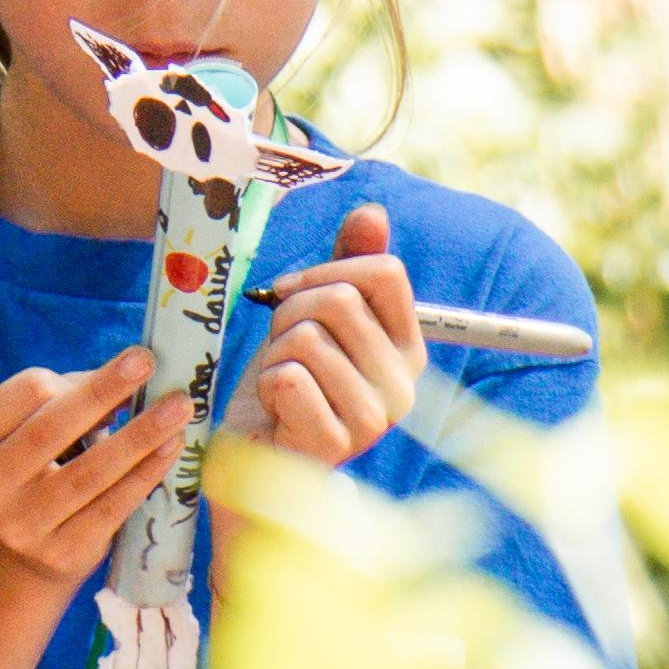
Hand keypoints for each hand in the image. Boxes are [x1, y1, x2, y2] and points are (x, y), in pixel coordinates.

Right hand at [0, 350, 192, 595]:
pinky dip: (144, 474)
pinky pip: (111, 507)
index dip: (81, 379)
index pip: (28, 392)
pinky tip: (170, 450)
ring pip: (89, 472)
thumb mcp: (28, 434)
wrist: (14, 557)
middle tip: (149, 364)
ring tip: (178, 409)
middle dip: (105, 392)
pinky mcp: (59, 553)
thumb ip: (67, 402)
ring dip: (139, 435)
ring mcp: (21, 524)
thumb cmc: (32, 473)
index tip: (132, 363)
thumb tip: (130, 378)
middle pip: (52, 428)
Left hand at [225, 207, 422, 466]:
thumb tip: (372, 212)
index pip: (386, 273)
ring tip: (281, 381)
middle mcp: (402, 385)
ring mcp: (372, 418)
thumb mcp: (316, 318)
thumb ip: (346, 267)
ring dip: (275, 354)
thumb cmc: (290, 382)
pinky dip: (267, 385)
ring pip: (307, 339)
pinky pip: (288, 378)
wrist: (261, 456)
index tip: (291, 293)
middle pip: (340, 300)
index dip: (327, 270)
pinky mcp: (334, 444)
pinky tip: (276, 409)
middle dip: (290, 313)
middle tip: (282, 346)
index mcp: (407, 348)